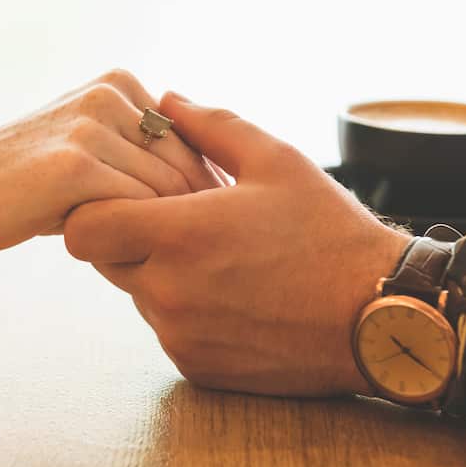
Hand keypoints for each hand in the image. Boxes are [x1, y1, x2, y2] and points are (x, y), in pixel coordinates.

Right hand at [0, 71, 222, 251]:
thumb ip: (144, 151)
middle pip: (185, 164)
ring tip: (154, 257)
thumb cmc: (33, 180)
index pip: (192, 140)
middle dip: (194, 213)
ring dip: (165, 230)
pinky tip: (123, 254)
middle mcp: (110, 95)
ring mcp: (90, 127)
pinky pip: (135, 207)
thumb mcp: (93, 146)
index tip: (209, 230)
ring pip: (164, 190)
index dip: (206, 189)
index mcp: (121, 84)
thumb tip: (221, 185)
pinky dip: (137, 237)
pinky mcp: (74, 165)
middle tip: (194, 255)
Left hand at [64, 92, 409, 396]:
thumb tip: (166, 99)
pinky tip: (236, 295)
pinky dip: (187, 310)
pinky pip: (167, 330)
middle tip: (182, 220)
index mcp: (179, 235)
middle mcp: (169, 292)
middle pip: (105, 260)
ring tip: (221, 258)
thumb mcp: (277, 161)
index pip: (84, 228)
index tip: (127, 196)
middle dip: (130, 236)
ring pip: (138, 294)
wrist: (382, 318)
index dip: (95, 209)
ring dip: (160, 273)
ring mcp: (180, 335)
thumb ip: (211, 125)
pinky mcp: (196, 367)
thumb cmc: (331, 233)